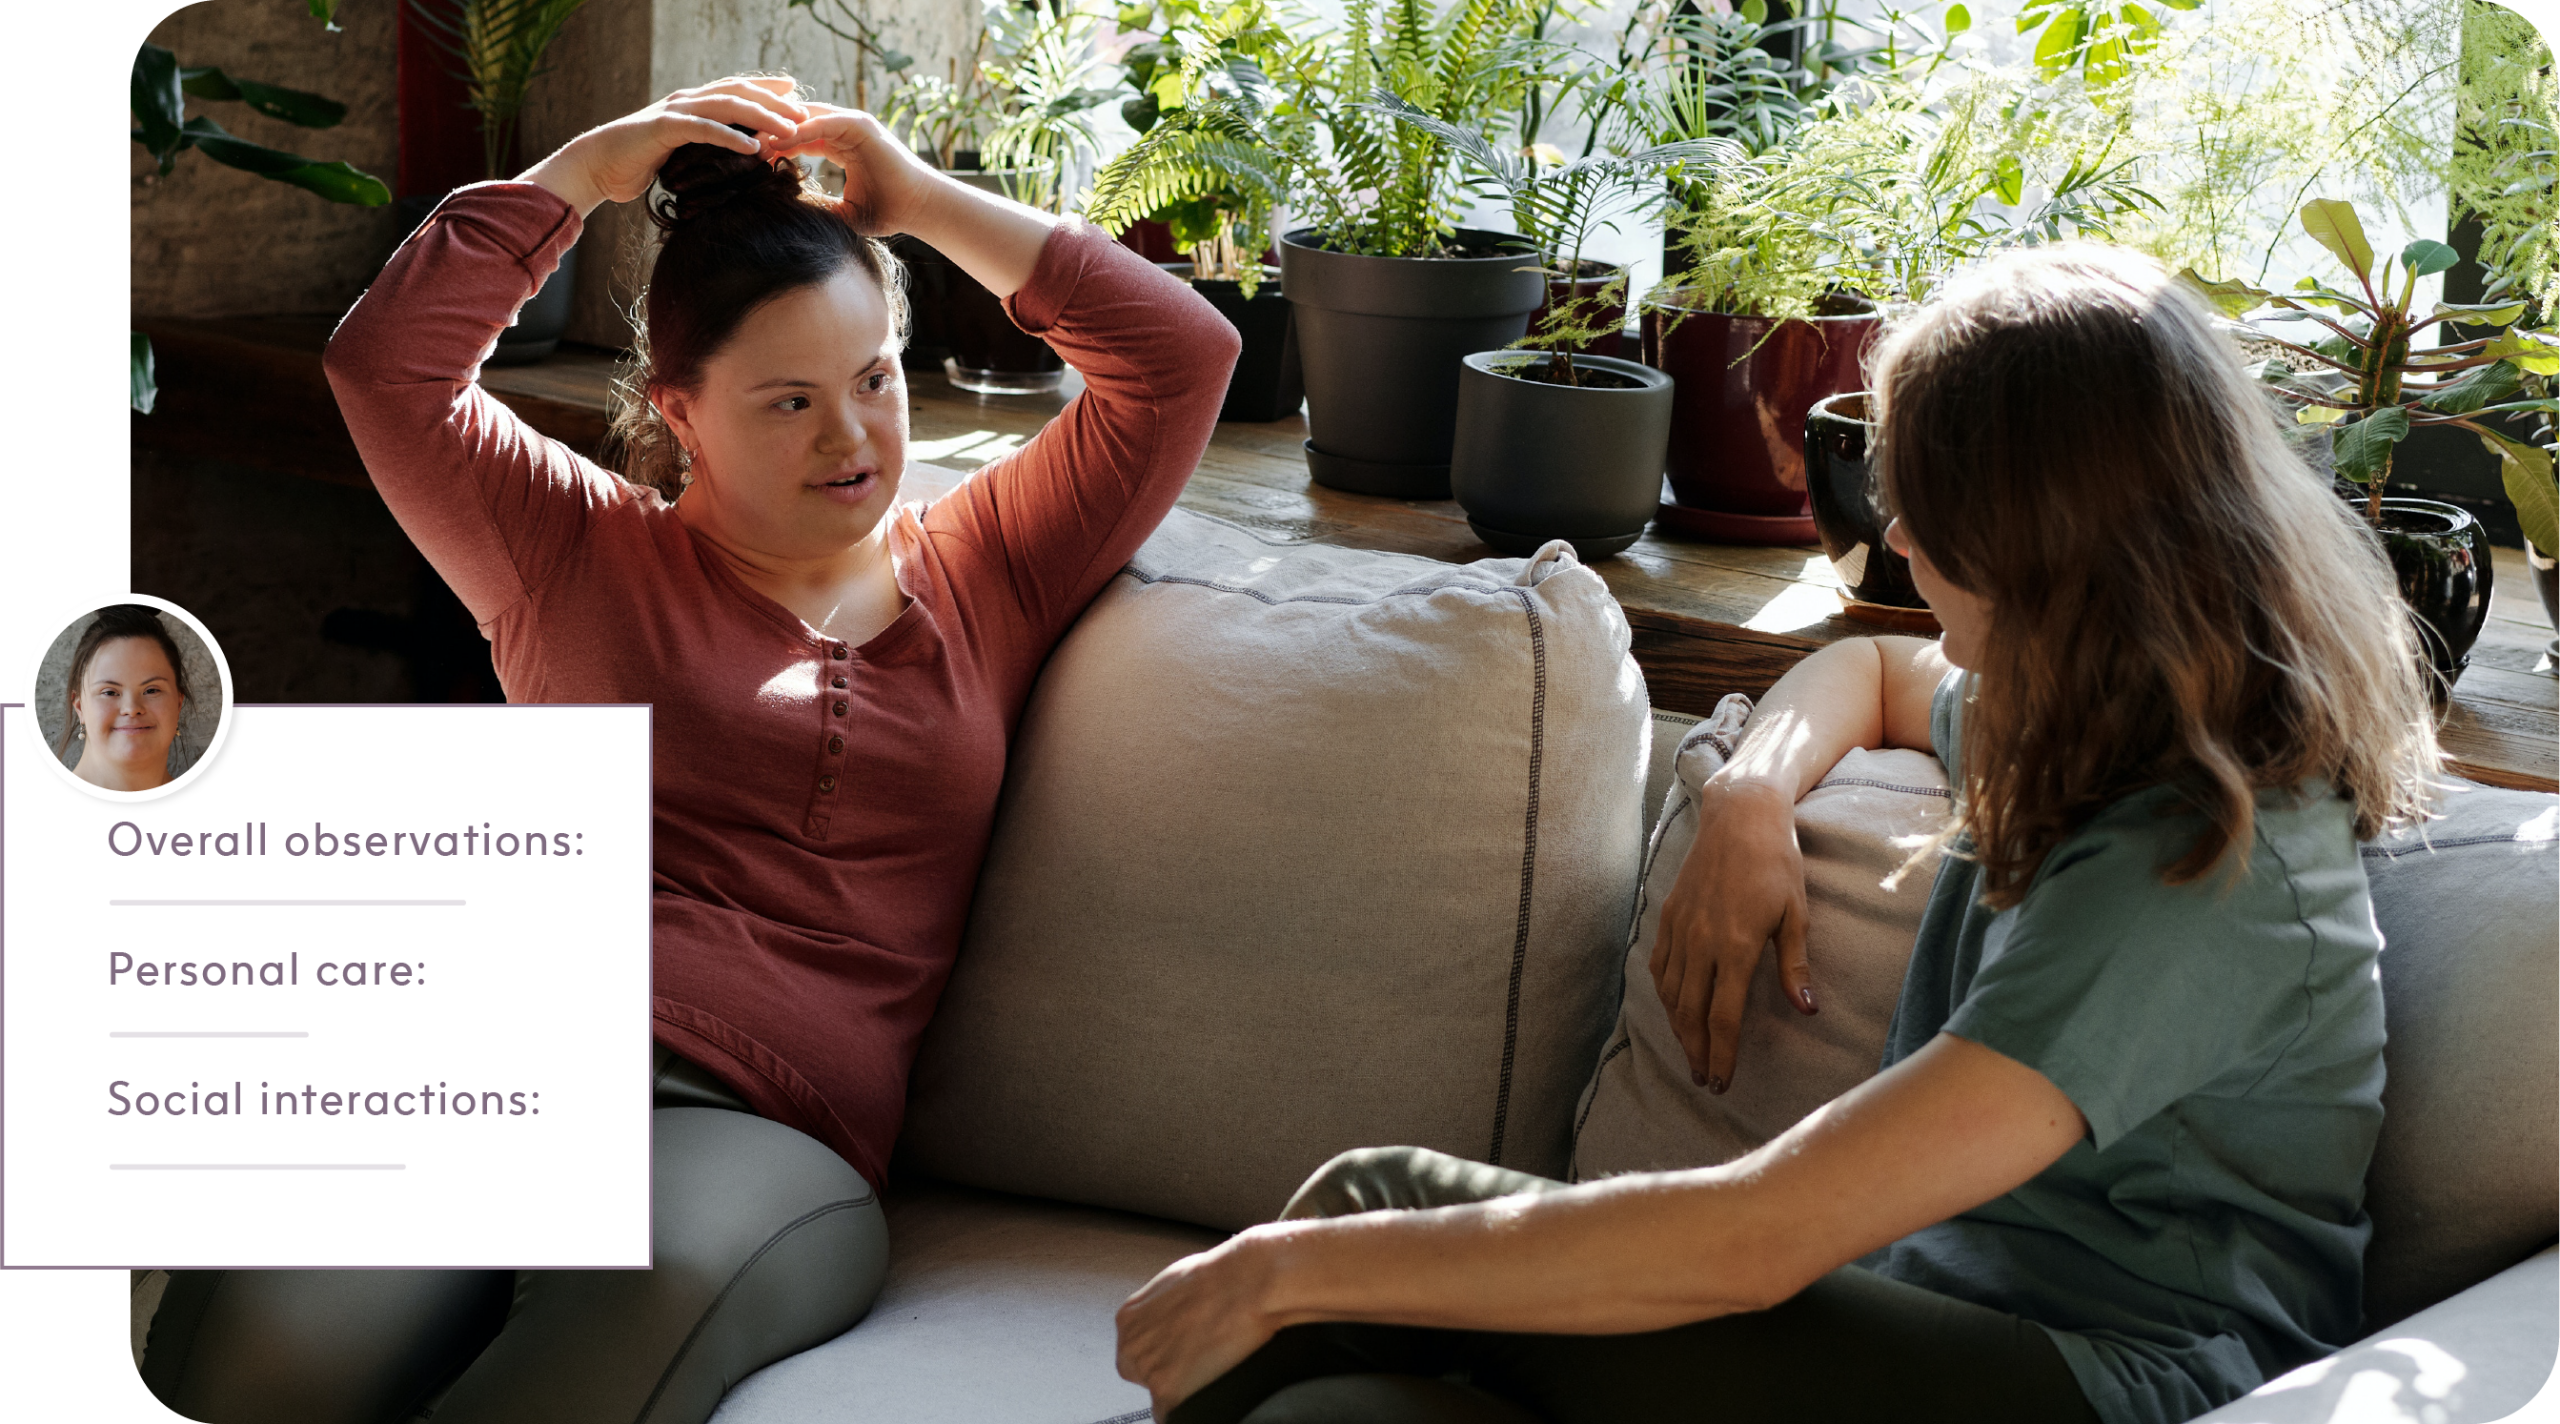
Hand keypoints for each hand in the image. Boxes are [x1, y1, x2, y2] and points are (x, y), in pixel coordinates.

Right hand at [519, 76, 810, 215]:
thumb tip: (730, 159)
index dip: (767, 90)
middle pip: (738, 92)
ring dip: (762, 116)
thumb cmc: (638, 163)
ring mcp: (675, 111)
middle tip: (805, 111)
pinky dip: (730, 136)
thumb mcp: (679, 153)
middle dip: (774, 101)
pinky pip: (703, 129)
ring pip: (727, 106)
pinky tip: (755, 146)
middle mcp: (686, 101)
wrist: (597, 166)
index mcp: (692, 104)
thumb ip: (702, 148)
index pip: (736, 90)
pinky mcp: (663, 128)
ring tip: (790, 128)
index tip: (797, 96)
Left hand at [765, 102, 939, 235]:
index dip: (774, 144)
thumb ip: (819, 208)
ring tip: (754, 142)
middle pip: (797, 121)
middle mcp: (845, 129)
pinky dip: (802, 130)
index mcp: (840, 144)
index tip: (749, 159)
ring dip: (780, 128)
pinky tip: (781, 142)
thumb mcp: (843, 212)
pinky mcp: (862, 125)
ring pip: (807, 117)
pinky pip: (824, 122)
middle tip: (742, 146)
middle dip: (771, 131)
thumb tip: (790, 218)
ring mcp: (854, 123)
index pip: (798, 135)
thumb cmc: (888, 212)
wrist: (920, 208)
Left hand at [1116, 1233, 1284, 1420]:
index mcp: (1129, 1318)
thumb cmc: (1221, 1276)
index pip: (1137, 1351)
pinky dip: (1194, 1407)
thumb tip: (1173, 1322)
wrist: (1246, 1284)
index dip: (1163, 1354)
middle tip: (1198, 1360)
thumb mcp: (1176, 1283)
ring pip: (1161, 1395)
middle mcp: (1132, 1346)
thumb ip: (1162, 1310)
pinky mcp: (1168, 1392)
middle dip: (1169, 1372)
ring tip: (1213, 1365)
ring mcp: (1148, 1371)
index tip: (1180, 1354)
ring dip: (1184, 1387)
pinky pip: (1174, 1414)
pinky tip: (1213, 1383)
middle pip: (1143, 1375)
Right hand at [1650, 776, 1815, 1093]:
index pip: (1723, 1017)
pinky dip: (1664, 995)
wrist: (1739, 817)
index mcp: (1736, 945)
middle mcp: (1701, 941)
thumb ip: (1795, 965)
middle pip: (1691, 1013)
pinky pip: (1659, 966)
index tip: (1723, 1081)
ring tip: (1690, 1053)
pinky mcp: (1669, 915)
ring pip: (1670, 993)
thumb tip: (1807, 1010)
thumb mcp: (1796, 914)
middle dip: (1696, 1052)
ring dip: (1678, 1029)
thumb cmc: (1776, 863)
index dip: (1721, 1055)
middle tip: (1705, 1080)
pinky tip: (1673, 1009)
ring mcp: (1680, 928)